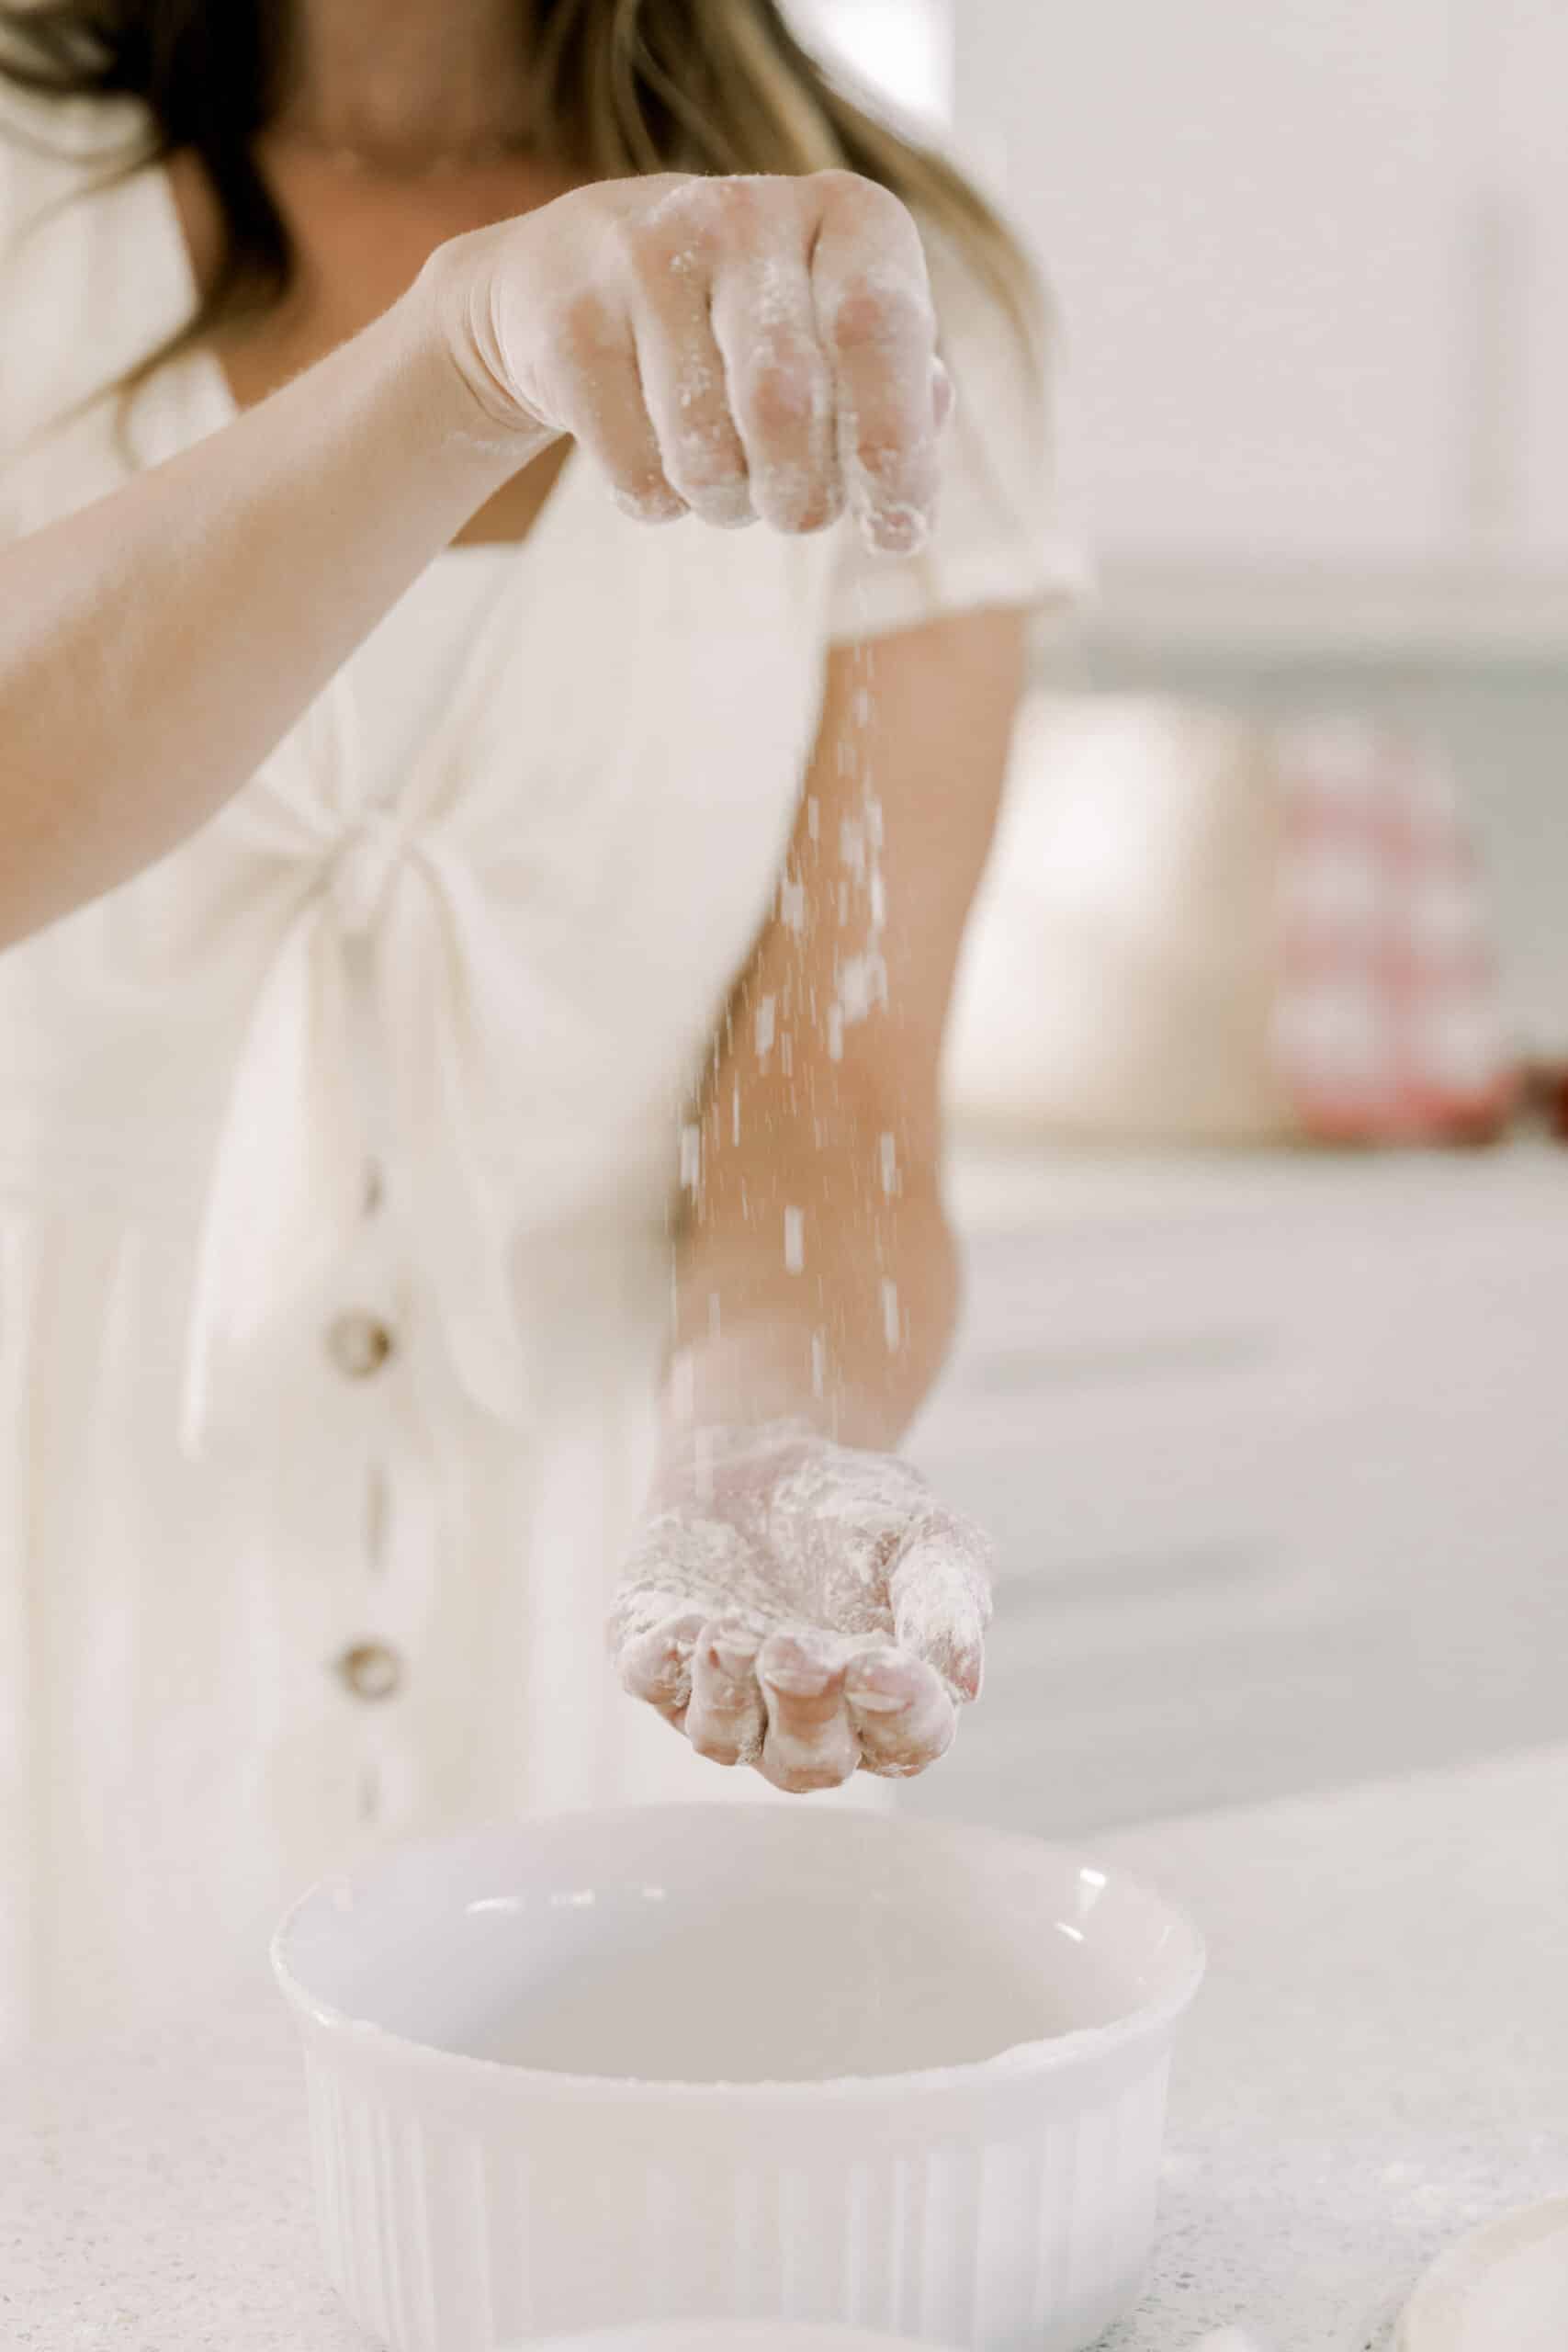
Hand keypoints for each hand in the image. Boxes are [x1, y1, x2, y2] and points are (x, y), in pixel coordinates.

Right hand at [427, 170, 951, 550]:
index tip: (895, 531)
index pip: (880, 325)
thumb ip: (902, 414)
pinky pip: (639, 474)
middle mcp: (744, 213)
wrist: (573, 277)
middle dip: (800, 498)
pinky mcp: (571, 322)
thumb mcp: (839, 344)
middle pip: (784, 404)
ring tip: (722, 473)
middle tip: (794, 512)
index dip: (895, 448)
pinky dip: (659, 500)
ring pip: (707, 455)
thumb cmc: (750, 331)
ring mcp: (645, 257)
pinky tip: (654, 451)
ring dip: (727, 503)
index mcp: (844, 214)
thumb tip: (905, 508)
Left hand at [609, 1422, 992, 1793]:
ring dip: (729, 1694)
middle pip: (809, 1760)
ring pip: (723, 1736)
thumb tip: (963, 1678)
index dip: (898, 1713)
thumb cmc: (867, 1513)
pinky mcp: (658, 1661)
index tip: (884, 1667)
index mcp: (887, 1707)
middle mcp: (805, 1722)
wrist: (771, 1455)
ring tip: (732, 1634)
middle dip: (803, 1710)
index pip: (904, 1739)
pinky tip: (684, 1624)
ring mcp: (728, 1699)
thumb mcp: (929, 1536)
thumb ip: (948, 1600)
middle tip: (797, 1650)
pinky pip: (654, 1681)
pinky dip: (665, 1661)